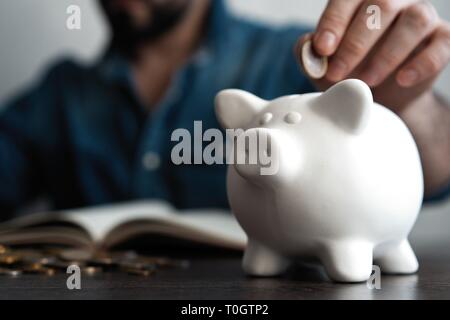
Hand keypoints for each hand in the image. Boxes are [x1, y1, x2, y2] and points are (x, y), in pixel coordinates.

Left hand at [296, 0, 449, 110]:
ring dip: (386, 54)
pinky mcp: (442, 41)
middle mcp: (395, 2)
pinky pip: (442, 45)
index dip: (335, 21)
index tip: (323, 49)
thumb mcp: (321, 65)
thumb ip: (308, 52)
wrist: (378, 100)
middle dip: (355, 43)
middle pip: (382, 5)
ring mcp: (421, 18)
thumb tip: (309, 47)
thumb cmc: (347, 73)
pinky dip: (422, 63)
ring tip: (366, 81)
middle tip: (337, 74)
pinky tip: (402, 80)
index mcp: (362, 1)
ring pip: (414, 21)